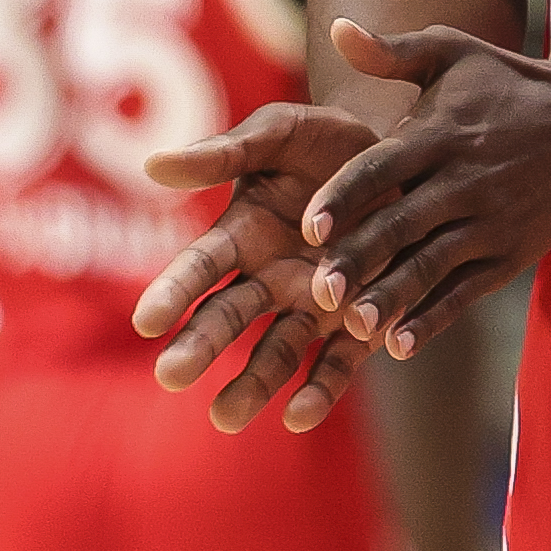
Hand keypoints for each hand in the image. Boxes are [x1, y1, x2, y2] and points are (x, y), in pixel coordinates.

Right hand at [139, 95, 389, 431]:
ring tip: (228, 418)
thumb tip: (154, 165)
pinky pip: (337, 362)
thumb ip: (226, 153)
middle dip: (200, 346)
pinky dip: (320, 389)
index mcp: (240, 234)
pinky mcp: (357, 322)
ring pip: (276, 351)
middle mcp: (270, 278)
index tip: (146, 320)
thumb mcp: (279, 133)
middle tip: (171, 375)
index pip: (198, 267)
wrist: (405, 156)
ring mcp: (313, 304)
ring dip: (252, 384)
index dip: (173, 291)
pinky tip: (301, 416)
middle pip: (228, 317)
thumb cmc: (327, 141)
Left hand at [293, 19, 550, 359]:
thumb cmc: (509, 84)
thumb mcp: (456, 53)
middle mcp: (464, 180)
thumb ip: (393, 50)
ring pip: (431, 265)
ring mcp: (490, 222)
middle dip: (360, 259)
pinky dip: (434, 319)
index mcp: (441, 134)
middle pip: (402, 224)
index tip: (309, 227)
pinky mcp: (509, 254)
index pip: (383, 168)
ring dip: (392, 297)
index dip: (346, 197)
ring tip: (354, 327)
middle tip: (317, 292)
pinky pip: (465, 291)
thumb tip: (337, 28)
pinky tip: (399, 345)